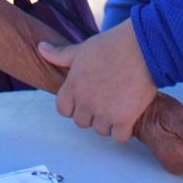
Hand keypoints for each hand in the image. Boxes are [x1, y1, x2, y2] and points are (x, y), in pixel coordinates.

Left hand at [37, 22, 154, 142]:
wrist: (142, 47)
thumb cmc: (113, 45)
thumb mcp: (83, 48)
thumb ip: (60, 55)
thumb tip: (40, 48)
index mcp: (72, 86)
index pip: (63, 109)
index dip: (74, 105)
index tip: (86, 97)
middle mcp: (85, 102)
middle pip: (82, 122)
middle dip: (92, 113)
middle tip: (106, 98)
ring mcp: (104, 113)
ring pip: (101, 130)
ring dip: (109, 121)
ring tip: (120, 103)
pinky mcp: (124, 120)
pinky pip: (119, 137)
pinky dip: (124, 130)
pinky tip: (130, 114)